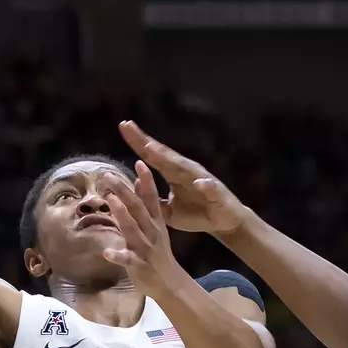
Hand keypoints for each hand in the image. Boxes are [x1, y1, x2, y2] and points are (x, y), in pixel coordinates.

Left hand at [99, 160, 187, 293]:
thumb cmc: (159, 252)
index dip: (146, 180)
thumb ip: (147, 204)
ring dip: (121, 214)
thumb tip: (137, 180)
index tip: (140, 161)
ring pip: (133, 229)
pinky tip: (106, 252)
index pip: (151, 197)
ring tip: (110, 201)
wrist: (171, 283)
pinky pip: (127, 260)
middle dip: (124, 191)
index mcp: (155, 221)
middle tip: (108, 176)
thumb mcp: (156, 225)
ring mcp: (145, 248)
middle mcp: (151, 231)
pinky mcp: (139, 265)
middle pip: (137, 208)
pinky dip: (117, 256)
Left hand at [117, 121, 249, 235]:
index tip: (123, 126)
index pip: (152, 156)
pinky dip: (205, 185)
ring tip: (151, 148)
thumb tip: (134, 188)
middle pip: (163, 154)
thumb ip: (152, 199)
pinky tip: (198, 183)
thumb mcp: (168, 211)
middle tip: (128, 125)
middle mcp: (186, 171)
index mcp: (174, 174)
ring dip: (169, 159)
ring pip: (184, 167)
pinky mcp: (216, 193)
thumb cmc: (196, 213)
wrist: (224, 222)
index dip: (138, 142)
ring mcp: (202, 180)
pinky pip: (210, 188)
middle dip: (146, 141)